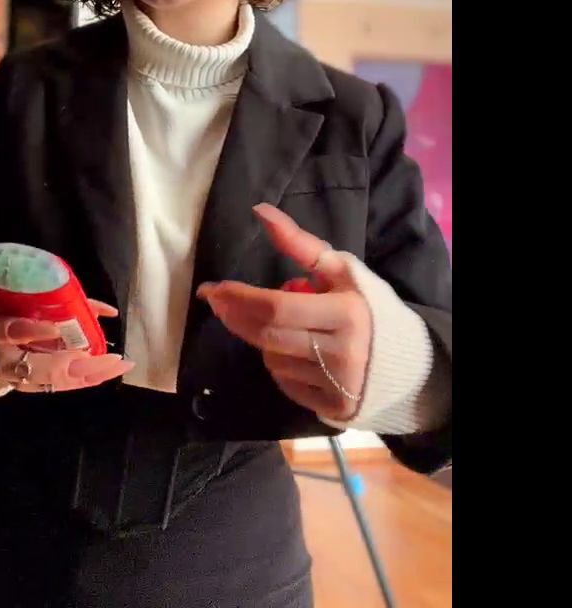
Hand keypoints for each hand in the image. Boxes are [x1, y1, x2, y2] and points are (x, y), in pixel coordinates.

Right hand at [0, 284, 133, 393]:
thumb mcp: (2, 286)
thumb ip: (39, 286)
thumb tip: (93, 298)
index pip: (1, 331)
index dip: (27, 331)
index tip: (55, 327)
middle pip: (27, 369)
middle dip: (65, 366)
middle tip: (99, 358)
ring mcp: (10, 373)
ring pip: (44, 382)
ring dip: (81, 377)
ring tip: (113, 365)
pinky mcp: (23, 381)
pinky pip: (54, 385)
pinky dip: (84, 378)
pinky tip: (111, 368)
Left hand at [197, 203, 371, 421]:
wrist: (405, 362)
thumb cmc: (367, 307)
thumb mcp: (340, 270)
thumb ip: (299, 244)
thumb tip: (260, 211)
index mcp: (345, 315)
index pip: (276, 308)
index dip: (239, 298)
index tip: (213, 288)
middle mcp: (340, 354)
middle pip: (267, 336)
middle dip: (235, 316)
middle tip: (216, 301)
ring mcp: (335, 385)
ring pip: (272, 359)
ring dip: (263, 339)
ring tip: (283, 326)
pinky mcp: (330, 408)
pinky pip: (284, 382)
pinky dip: (279, 363)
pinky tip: (294, 351)